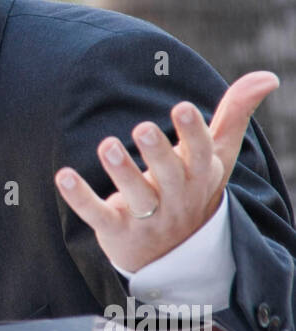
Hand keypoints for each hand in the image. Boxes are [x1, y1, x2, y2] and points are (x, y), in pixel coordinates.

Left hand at [54, 71, 278, 272]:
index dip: (192, 133)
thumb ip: (235, 113)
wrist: (177, 255)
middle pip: (168, 175)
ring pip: (136, 196)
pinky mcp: (116, 230)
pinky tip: (62, 176)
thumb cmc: (195, 188)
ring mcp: (146, 217)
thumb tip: (269, 76)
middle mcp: (175, 197)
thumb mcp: (218, 155)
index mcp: (199, 175)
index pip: (200, 153)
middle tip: (142, 128)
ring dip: (121, 171)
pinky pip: (97, 215)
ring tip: (106, 144)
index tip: (181, 107)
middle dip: (157, 152)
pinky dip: (80, 198)